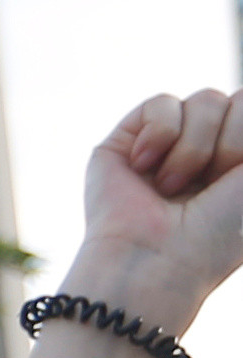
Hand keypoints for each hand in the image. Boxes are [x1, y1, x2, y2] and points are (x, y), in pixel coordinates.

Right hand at [75, 89, 242, 335]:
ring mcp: (166, 142)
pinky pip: (161, 102)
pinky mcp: (126, 139)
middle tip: (209, 186)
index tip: (236, 179)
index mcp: (238, 159)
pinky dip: (160, 135)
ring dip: (195, 148)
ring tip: (172, 186)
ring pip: (204, 99)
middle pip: (234, 100)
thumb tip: (240, 99)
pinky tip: (144, 166)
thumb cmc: (218, 229)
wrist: (158, 257)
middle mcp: (206, 147)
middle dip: (230, 144)